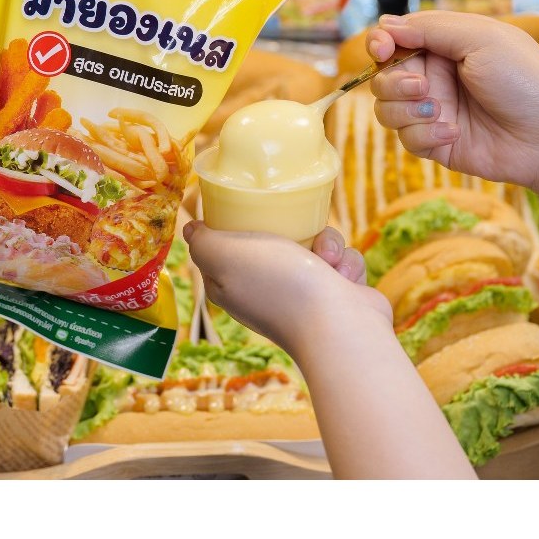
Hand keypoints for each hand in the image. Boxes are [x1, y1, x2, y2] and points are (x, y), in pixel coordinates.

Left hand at [183, 223, 391, 362]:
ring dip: (326, 246)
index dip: (235, 225)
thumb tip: (192, 229)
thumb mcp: (225, 255)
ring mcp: (301, 295)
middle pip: (274, 238)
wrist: (340, 327)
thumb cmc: (279, 286)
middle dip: (293, 230)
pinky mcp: (334, 296)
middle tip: (300, 238)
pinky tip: (344, 278)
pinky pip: (339, 262)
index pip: (224, 246)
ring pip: (313, 245)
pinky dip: (345, 265)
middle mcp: (263, 291)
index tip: (249, 210)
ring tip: (328, 260)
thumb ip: (202, 242)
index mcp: (230, 284)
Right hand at [367, 10, 538, 190]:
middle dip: (394, 82)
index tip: (383, 50)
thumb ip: (430, 28)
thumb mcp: (481, 38)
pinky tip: (455, 133)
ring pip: (385, 109)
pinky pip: (405, 138)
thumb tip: (385, 25)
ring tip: (440, 113)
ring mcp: (432, 111)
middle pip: (381, 76)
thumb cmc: (525, 81)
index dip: (379, 42)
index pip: (393, 38)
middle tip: (424, 87)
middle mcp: (433, 77)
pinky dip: (425, 134)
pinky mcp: (433, 141)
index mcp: (444, 46)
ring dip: (406, 110)